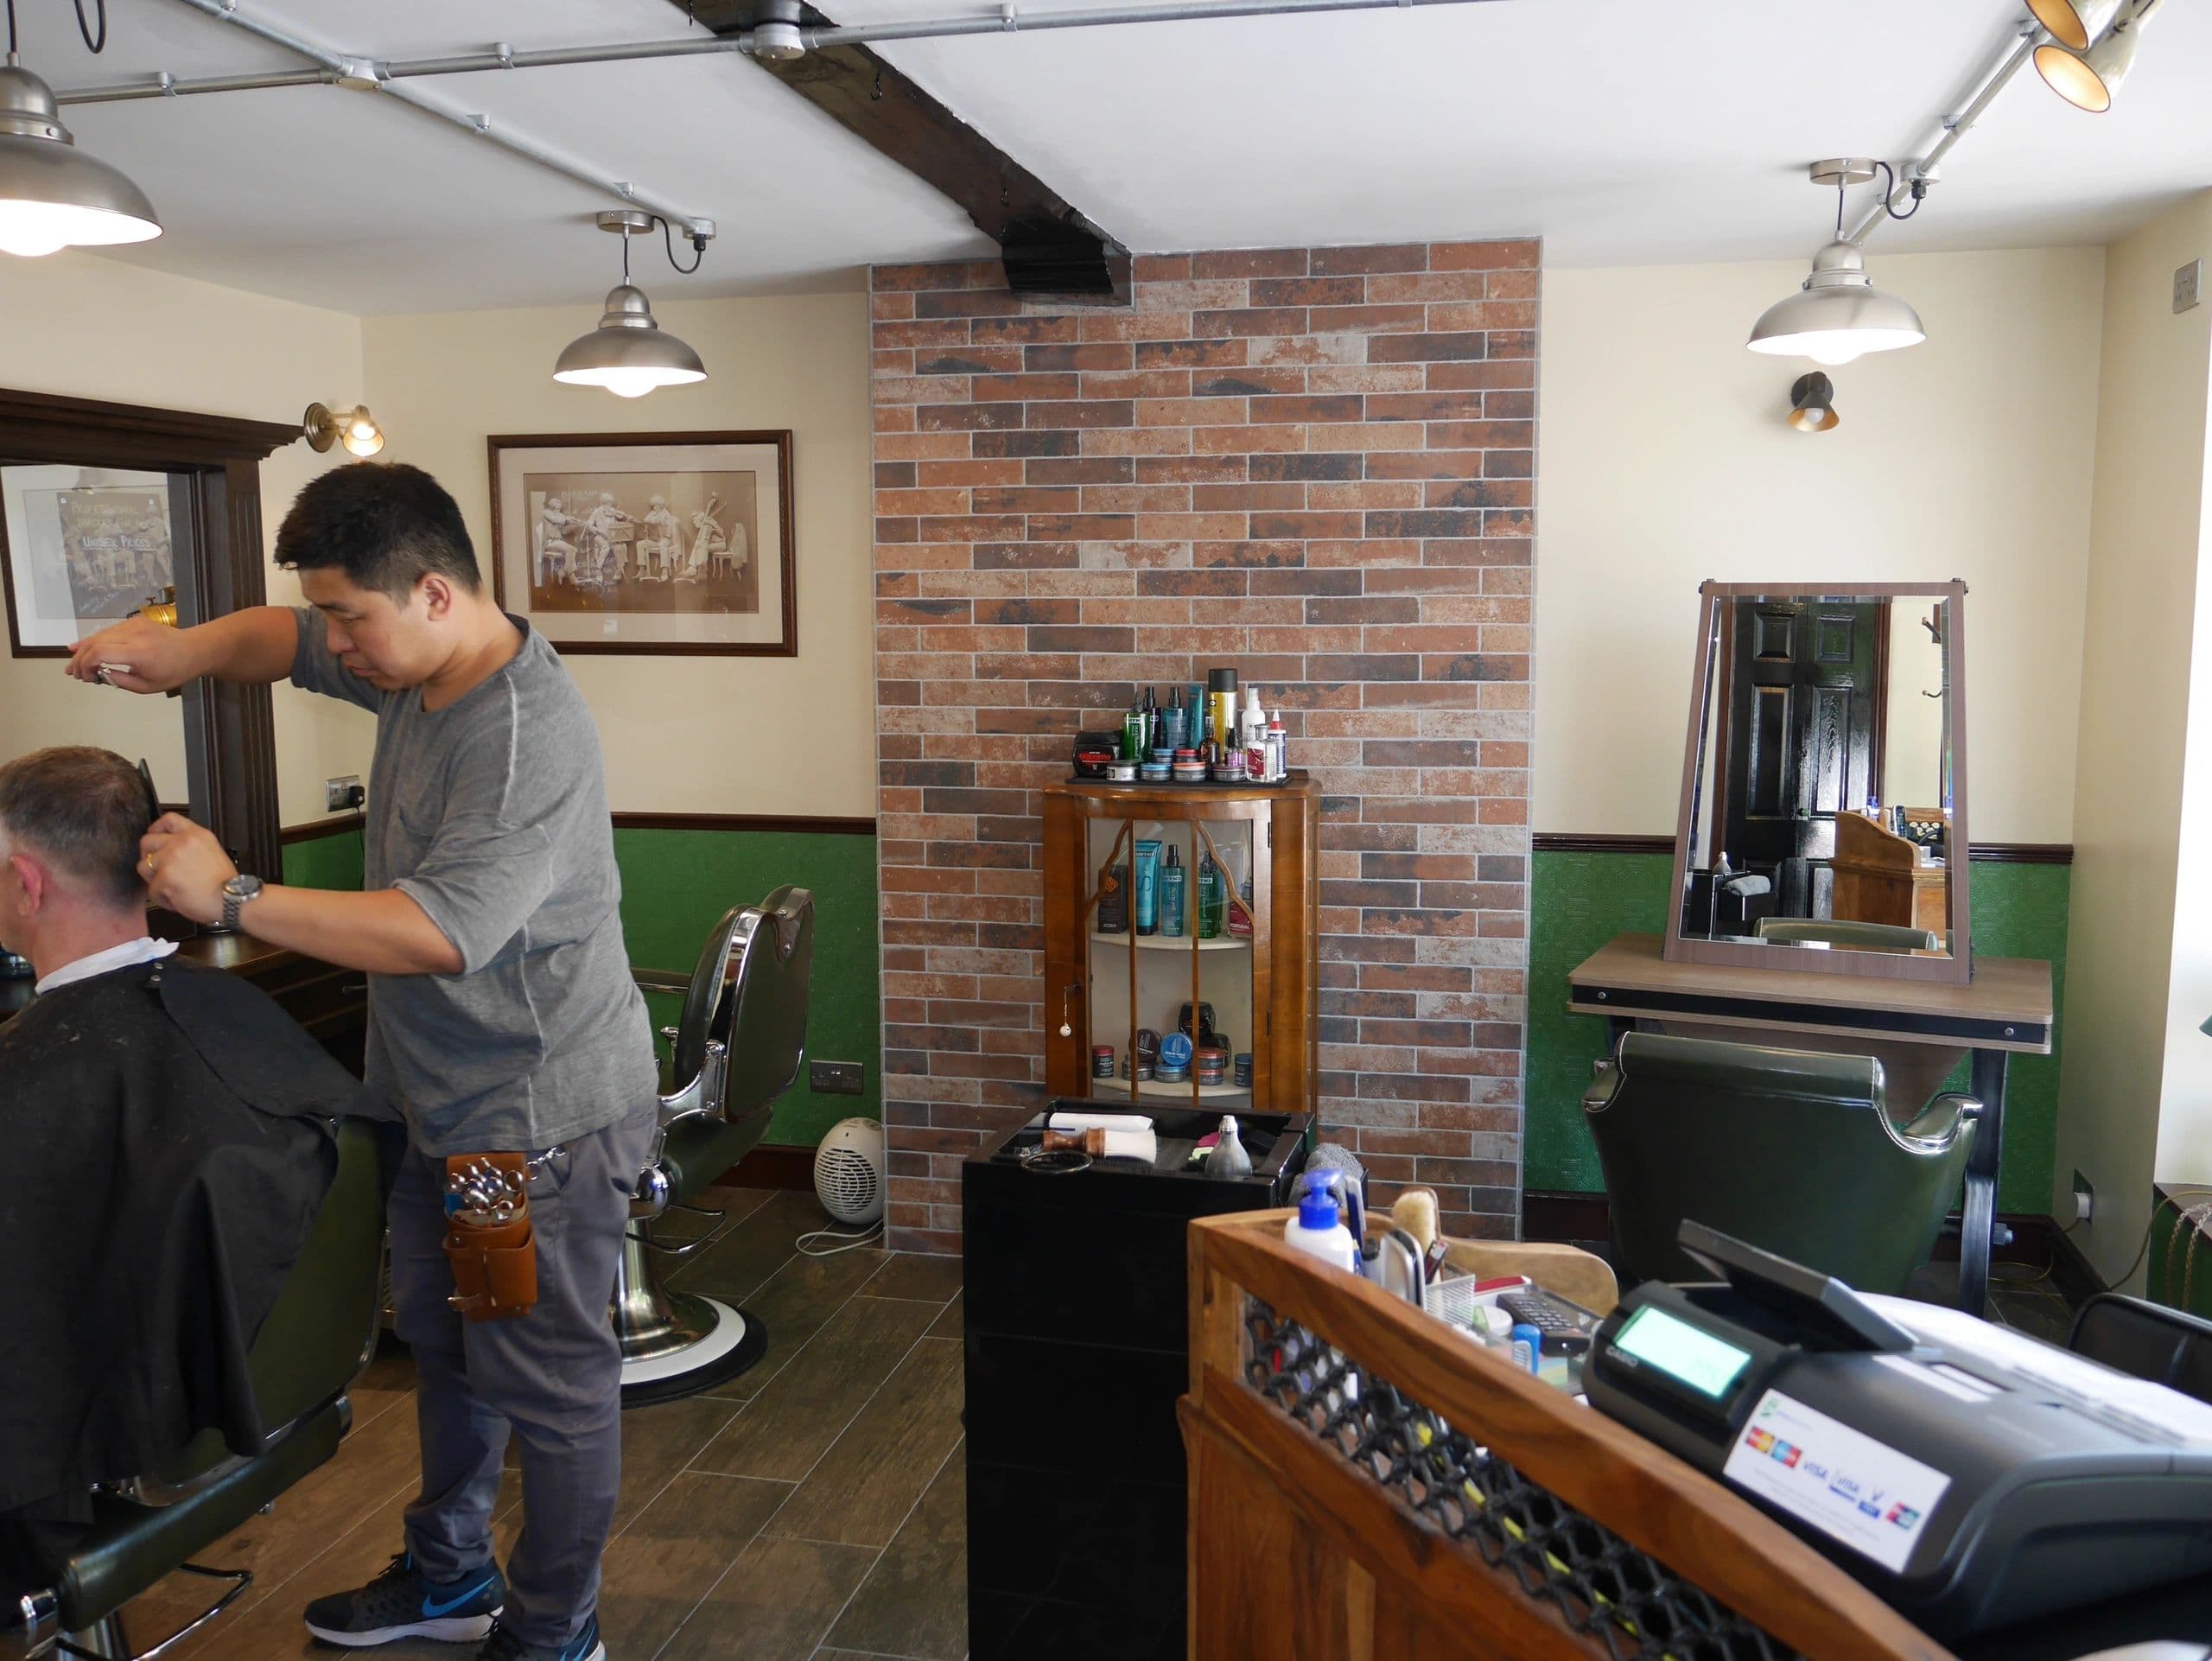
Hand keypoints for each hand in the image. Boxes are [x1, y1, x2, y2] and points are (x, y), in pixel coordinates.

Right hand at [65, 617, 197, 692]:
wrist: (194, 649)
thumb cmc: (173, 672)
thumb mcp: (147, 686)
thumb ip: (119, 681)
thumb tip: (96, 675)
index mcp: (139, 652)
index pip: (100, 652)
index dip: (85, 665)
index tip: (84, 677)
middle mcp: (134, 634)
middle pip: (95, 642)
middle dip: (79, 658)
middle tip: (72, 673)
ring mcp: (134, 624)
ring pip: (99, 634)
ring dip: (83, 649)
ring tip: (75, 664)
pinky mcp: (134, 621)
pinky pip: (109, 631)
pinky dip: (94, 640)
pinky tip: (81, 647)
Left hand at [138, 814, 235, 925]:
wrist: (232, 899)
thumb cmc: (226, 883)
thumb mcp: (212, 852)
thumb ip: (191, 846)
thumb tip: (170, 851)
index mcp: (196, 834)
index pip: (168, 819)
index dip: (156, 828)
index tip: (155, 837)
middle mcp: (181, 842)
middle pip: (147, 841)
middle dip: (148, 856)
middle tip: (157, 868)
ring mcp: (171, 859)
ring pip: (143, 866)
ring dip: (153, 879)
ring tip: (170, 887)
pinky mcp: (164, 878)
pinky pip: (152, 890)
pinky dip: (162, 898)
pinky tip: (177, 900)